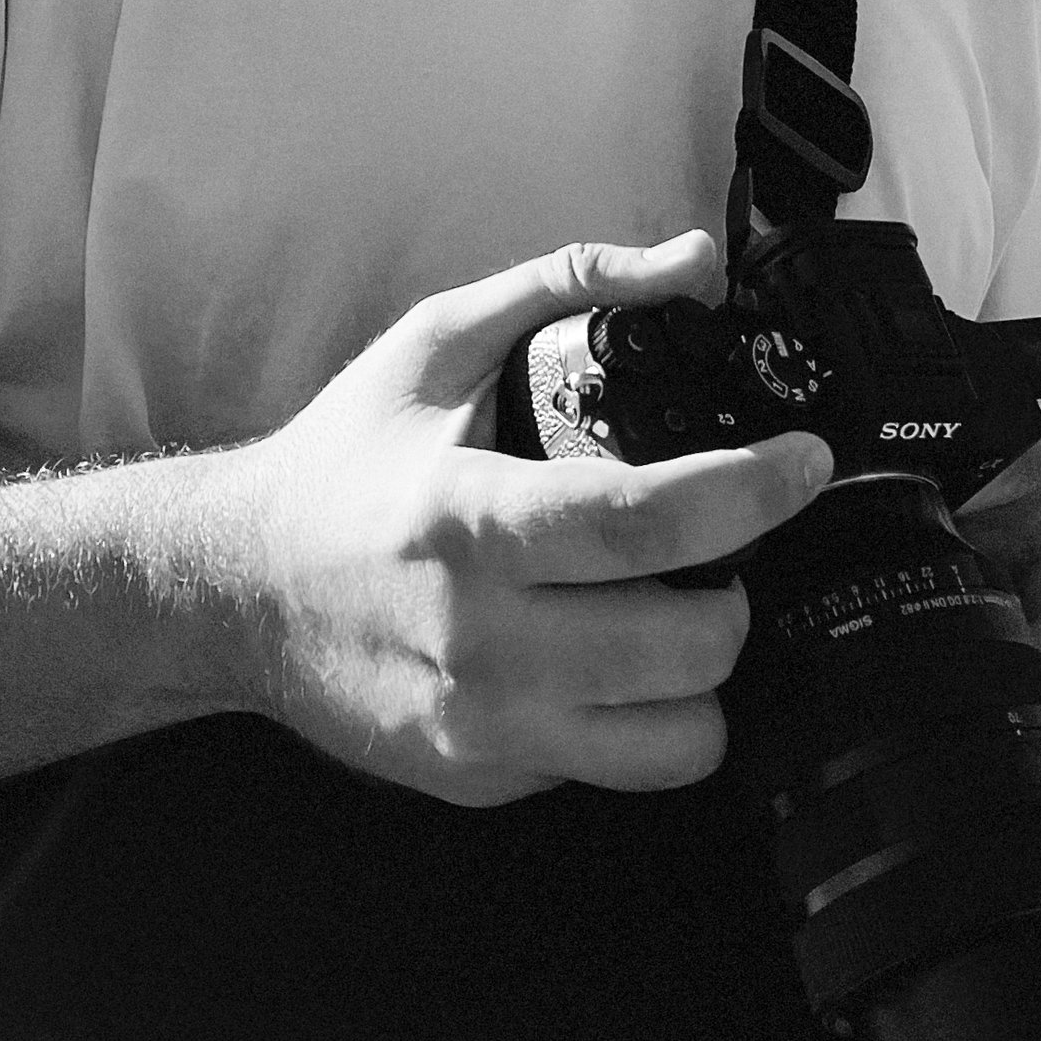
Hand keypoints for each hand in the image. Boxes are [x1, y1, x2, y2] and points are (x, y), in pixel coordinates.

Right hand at [215, 233, 832, 805]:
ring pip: (679, 738)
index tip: (805, 464)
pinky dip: (639, 717)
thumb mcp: (438, 342)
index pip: (643, 523)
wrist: (235, 587)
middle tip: (720, 550)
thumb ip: (568, 285)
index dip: (751, 493)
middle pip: (686, 646)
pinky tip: (604, 659)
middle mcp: (477, 638)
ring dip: (702, 669)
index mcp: (467, 519)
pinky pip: (617, 769)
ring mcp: (480, 726)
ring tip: (672, 612)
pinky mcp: (480, 780)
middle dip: (739, 591)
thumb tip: (693, 261)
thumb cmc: (344, 463)